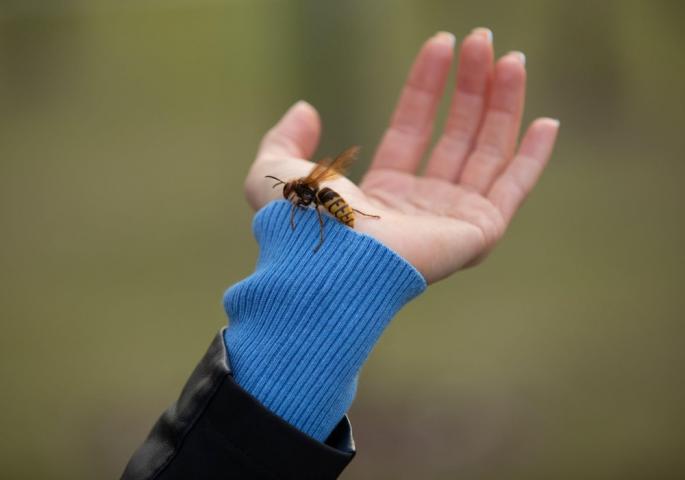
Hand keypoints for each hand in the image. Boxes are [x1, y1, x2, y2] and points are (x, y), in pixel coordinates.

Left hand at [244, 29, 558, 283]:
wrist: (331, 260)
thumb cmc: (302, 222)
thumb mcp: (274, 170)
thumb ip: (285, 137)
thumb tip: (307, 108)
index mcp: (381, 194)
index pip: (412, 128)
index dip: (427, 85)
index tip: (441, 43)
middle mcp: (420, 206)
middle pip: (456, 135)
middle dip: (470, 86)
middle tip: (482, 39)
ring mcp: (451, 219)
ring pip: (486, 153)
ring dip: (502, 106)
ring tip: (512, 58)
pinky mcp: (477, 232)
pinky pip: (513, 189)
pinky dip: (532, 157)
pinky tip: (546, 121)